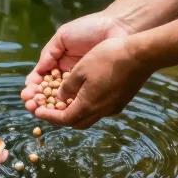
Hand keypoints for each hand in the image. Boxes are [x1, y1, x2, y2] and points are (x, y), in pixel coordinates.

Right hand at [21, 11, 132, 112]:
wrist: (117, 27)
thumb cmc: (89, 28)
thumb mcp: (63, 37)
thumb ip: (48, 54)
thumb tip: (37, 75)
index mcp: (59, 63)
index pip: (42, 80)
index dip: (33, 88)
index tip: (27, 94)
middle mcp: (68, 76)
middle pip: (49, 93)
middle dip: (38, 100)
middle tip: (31, 105)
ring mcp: (82, 84)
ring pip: (62, 100)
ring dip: (49, 106)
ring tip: (38, 109)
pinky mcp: (96, 89)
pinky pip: (80, 101)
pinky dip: (67, 106)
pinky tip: (58, 109)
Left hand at [31, 36, 154, 128]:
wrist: (140, 55)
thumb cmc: (108, 58)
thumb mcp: (80, 70)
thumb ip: (67, 88)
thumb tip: (60, 99)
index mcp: (88, 106)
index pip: (63, 119)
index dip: (48, 116)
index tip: (36, 111)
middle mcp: (101, 112)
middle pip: (76, 122)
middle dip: (60, 117)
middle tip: (48, 108)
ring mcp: (113, 108)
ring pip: (89, 117)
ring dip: (74, 112)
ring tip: (64, 102)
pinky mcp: (121, 102)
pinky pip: (99, 110)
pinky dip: (87, 106)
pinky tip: (83, 95)